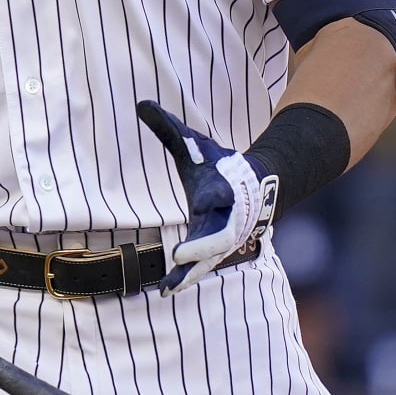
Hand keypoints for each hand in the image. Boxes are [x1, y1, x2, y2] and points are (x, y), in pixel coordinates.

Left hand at [137, 100, 277, 293]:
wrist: (255, 190)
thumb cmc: (217, 166)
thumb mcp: (193, 145)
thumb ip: (168, 128)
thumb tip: (141, 103)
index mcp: (221, 188)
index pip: (218, 193)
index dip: (212, 197)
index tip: (201, 202)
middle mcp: (224, 217)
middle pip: (217, 235)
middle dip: (201, 246)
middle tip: (180, 256)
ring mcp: (221, 237)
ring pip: (209, 259)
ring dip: (190, 272)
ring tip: (170, 287)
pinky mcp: (213, 251)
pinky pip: (201, 268)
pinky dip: (186, 279)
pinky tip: (167, 291)